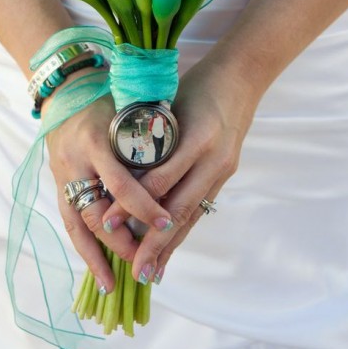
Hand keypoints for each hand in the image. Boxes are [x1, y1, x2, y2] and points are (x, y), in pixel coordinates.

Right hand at [46, 82, 173, 294]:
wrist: (65, 91)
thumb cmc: (106, 98)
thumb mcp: (129, 112)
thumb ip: (150, 137)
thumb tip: (182, 167)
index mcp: (97, 142)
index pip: (123, 185)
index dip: (145, 208)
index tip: (168, 223)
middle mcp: (76, 163)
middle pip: (97, 213)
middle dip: (121, 241)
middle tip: (145, 260)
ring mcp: (62, 176)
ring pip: (78, 224)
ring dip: (97, 256)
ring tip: (114, 284)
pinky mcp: (58, 185)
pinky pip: (69, 223)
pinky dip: (83, 250)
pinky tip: (97, 273)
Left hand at [101, 52, 261, 284]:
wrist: (240, 76)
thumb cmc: (196, 83)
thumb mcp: (168, 102)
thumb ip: (149, 135)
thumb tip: (116, 168)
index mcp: (196, 136)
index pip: (160, 180)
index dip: (133, 204)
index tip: (107, 223)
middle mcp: (213, 158)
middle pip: (180, 208)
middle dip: (155, 242)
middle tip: (134, 270)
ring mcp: (223, 168)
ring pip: (193, 214)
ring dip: (171, 246)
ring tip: (151, 272)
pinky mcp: (225, 173)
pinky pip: (201, 207)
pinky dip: (183, 230)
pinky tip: (170, 249)